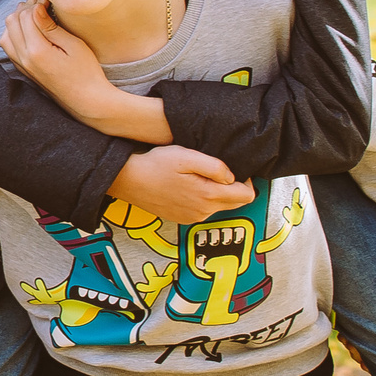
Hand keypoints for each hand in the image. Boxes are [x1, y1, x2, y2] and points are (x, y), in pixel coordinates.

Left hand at [3, 0, 170, 142]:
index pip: (26, 16)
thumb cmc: (86, 72)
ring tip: (33, 10)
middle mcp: (24, 59)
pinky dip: (14, 32)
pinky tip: (28, 28)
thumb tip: (36, 7)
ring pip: (6, 34)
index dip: (36, 1)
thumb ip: (50, 26)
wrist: (86, 101)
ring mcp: (22, 66)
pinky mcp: (24, 70)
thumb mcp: (73, 46)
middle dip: (25, 7)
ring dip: (17, 19)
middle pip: (12, 22)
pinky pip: (9, 47)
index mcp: (37, 51)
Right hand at [108, 146, 254, 226]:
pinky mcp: (183, 219)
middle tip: (218, 171)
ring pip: (220, 206)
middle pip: (236, 203)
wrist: (128, 180)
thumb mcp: (187, 156)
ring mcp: (192, 218)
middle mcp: (203, 212)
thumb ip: (215, 167)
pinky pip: (204, 210)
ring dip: (217, 193)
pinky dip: (203, 199)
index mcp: (208, 196)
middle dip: (234, 188)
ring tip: (200, 176)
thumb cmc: (156, 164)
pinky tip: (188, 186)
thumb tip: (232, 176)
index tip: (235, 169)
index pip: (247, 195)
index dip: (247, 180)